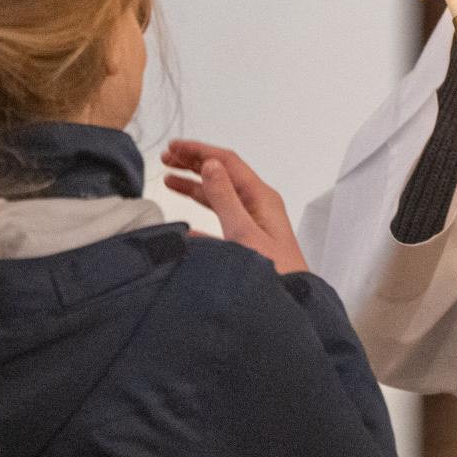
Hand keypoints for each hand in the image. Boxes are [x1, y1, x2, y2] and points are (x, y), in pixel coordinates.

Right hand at [162, 140, 311, 275]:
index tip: (174, 148)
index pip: (227, 162)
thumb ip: (225, 198)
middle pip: (223, 175)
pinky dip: (200, 218)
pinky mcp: (247, 243)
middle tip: (166, 159)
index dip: (199, 151)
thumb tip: (210, 165)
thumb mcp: (244, 232)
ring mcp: (253, 224)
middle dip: (194, 164)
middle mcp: (258, 206)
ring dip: (194, 186)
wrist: (290, 308)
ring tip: (169, 180)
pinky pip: (219, 223)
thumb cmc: (275, 274)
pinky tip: (185, 226)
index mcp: (261, 197)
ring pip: (219, 197)